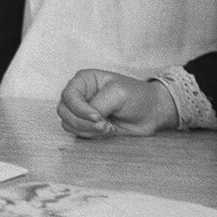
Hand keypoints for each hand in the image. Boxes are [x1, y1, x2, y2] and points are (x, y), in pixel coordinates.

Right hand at [57, 68, 177, 137]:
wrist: (152, 112)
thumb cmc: (137, 96)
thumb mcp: (118, 94)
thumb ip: (99, 104)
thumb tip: (88, 118)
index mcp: (83, 81)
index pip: (68, 96)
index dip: (80, 109)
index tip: (98, 117)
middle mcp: (79, 95)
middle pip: (63, 111)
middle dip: (83, 122)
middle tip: (104, 125)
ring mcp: (82, 111)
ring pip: (68, 123)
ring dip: (87, 130)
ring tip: (108, 127)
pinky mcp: (88, 124)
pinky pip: (78, 132)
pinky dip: (91, 135)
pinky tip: (108, 130)